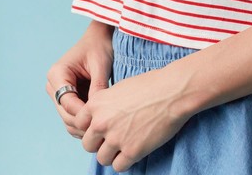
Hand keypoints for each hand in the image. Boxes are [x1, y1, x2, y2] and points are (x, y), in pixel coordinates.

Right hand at [46, 21, 113, 139]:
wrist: (99, 38)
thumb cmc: (99, 47)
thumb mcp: (100, 66)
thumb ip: (97, 88)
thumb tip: (96, 112)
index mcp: (57, 74)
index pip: (67, 102)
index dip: (82, 113)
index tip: (99, 120)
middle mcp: (53, 85)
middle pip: (65, 113)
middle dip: (82, 122)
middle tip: (102, 129)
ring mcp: (58, 92)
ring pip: (67, 118)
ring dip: (82, 124)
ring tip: (101, 128)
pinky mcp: (66, 97)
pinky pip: (72, 115)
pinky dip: (83, 120)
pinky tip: (98, 123)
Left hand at [76, 62, 193, 171]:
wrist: (173, 91)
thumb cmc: (151, 85)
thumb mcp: (120, 88)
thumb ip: (106, 104)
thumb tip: (100, 117)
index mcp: (97, 103)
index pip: (78, 124)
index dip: (90, 126)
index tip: (101, 127)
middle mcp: (102, 122)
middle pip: (88, 144)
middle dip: (99, 142)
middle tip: (113, 138)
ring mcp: (116, 138)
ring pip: (102, 158)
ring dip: (112, 154)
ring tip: (125, 145)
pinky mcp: (132, 151)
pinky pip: (118, 166)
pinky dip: (125, 161)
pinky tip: (133, 150)